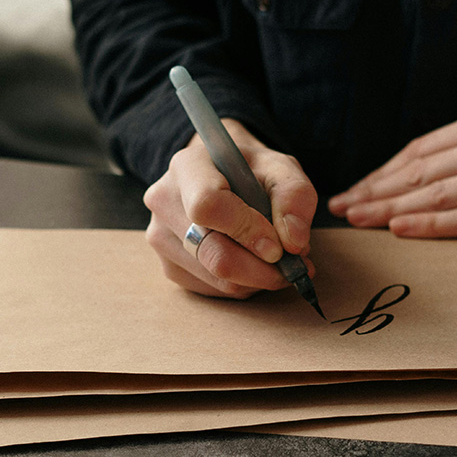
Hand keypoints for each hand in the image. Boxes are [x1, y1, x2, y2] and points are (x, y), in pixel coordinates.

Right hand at [144, 119, 317, 297]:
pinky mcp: (170, 266)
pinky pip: (212, 290)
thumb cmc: (251, 171)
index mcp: (188, 167)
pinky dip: (243, 285)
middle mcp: (164, 202)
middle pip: (212, 253)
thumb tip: (294, 242)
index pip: (207, 206)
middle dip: (262, 269)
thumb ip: (294, 197)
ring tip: (278, 260)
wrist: (221, 175)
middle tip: (296, 265)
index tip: (279, 246)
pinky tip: (254, 264)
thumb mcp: (281, 168)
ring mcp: (161, 237)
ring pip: (216, 278)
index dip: (246, 231)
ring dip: (258, 278)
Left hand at [328, 107, 456, 236]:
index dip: (380, 172)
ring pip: (436, 193)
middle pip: (419, 170)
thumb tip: (411, 176)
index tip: (354, 188)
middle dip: (374, 190)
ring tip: (358, 218)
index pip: (418, 150)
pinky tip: (400, 228)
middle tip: (341, 206)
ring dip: (390, 208)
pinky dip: (429, 224)